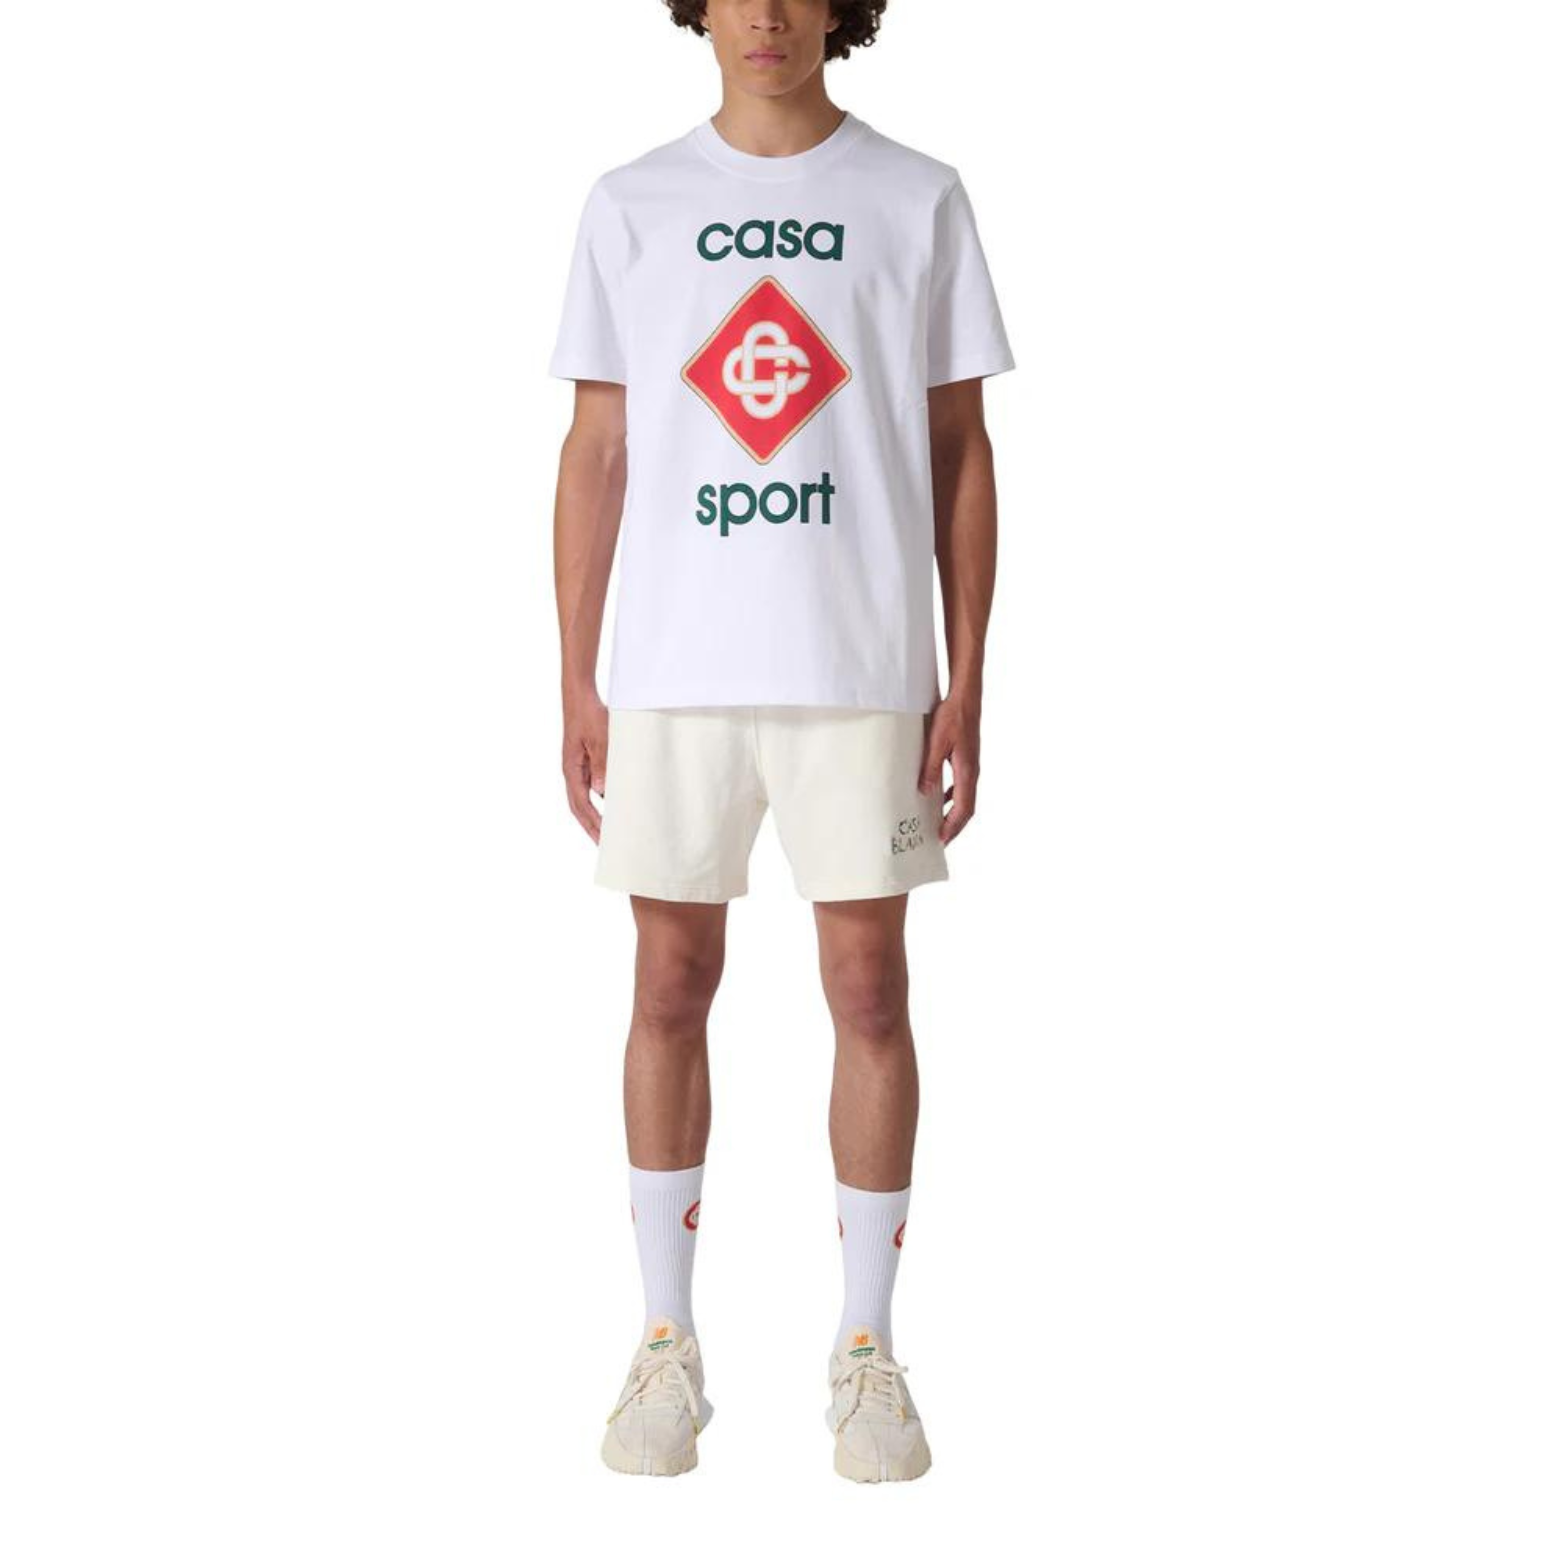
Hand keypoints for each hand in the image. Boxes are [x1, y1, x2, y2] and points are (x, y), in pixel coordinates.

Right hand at [562, 687, 608, 842]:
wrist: (580, 696)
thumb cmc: (589, 714)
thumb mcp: (600, 738)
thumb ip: (602, 763)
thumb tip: (602, 791)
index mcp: (571, 769)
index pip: (580, 804)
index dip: (592, 823)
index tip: (603, 839)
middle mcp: (573, 771)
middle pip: (579, 807)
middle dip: (592, 827)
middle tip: (606, 845)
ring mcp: (578, 767)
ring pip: (585, 798)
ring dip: (596, 815)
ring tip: (611, 830)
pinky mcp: (585, 761)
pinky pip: (592, 785)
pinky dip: (601, 799)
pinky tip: (614, 803)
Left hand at [918, 695, 979, 845]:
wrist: (965, 698)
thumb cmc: (953, 716)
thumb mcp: (936, 742)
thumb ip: (930, 767)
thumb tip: (925, 791)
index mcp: (967, 771)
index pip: (964, 807)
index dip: (953, 825)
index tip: (942, 839)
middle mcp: (972, 772)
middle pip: (967, 807)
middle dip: (955, 825)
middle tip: (941, 839)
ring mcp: (971, 766)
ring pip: (965, 797)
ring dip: (954, 812)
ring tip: (939, 823)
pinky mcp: (967, 759)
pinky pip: (961, 785)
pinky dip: (952, 797)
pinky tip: (938, 797)